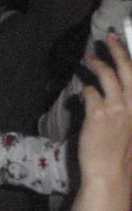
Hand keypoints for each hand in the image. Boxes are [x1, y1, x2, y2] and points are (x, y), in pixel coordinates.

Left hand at [82, 33, 131, 185]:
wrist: (110, 174)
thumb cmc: (119, 153)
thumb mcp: (128, 126)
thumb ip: (125, 107)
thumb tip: (105, 89)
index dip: (130, 57)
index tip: (122, 40)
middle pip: (128, 71)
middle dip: (118, 50)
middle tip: (109, 36)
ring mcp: (117, 109)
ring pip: (107, 77)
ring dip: (96, 64)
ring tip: (87, 58)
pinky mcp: (98, 114)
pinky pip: (89, 93)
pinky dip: (85, 91)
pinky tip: (83, 95)